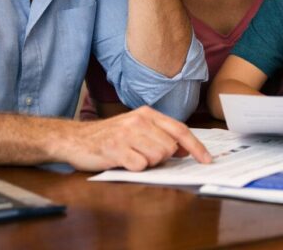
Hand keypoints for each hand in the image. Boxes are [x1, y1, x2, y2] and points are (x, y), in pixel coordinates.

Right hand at [57, 106, 211, 171]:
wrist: (75, 138)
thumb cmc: (110, 136)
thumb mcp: (137, 128)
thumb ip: (161, 135)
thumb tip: (185, 149)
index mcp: (148, 114)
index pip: (180, 130)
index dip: (196, 146)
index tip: (207, 160)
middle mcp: (139, 121)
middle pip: (170, 147)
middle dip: (162, 157)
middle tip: (143, 154)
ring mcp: (126, 134)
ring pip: (157, 157)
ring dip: (147, 163)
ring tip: (131, 156)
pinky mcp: (115, 149)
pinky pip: (140, 166)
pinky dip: (134, 168)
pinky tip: (122, 161)